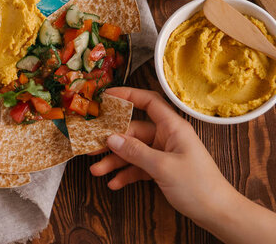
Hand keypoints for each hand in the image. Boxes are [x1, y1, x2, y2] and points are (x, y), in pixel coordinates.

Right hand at [89, 86, 237, 224]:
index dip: (128, 95)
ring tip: (97, 170)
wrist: (218, 214)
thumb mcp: (163, 167)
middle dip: (112, 141)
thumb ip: (135, 151)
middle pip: (133, 130)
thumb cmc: (199, 186)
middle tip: (91, 146)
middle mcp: (167, 136)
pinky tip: (114, 183)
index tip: (106, 96)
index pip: (148, 102)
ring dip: (115, 161)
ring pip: (133, 151)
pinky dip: (126, 174)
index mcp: (173, 127)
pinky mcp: (162, 169)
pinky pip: (139, 167)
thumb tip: (111, 138)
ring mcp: (164, 153)